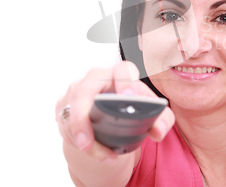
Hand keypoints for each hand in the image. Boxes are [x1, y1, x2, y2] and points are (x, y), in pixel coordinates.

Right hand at [56, 61, 175, 164]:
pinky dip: (79, 143)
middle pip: (83, 91)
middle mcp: (95, 79)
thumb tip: (158, 130)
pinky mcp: (63, 107)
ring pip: (72, 114)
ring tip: (105, 156)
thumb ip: (162, 119)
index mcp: (119, 75)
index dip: (125, 82)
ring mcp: (75, 92)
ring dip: (86, 140)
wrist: (108, 118)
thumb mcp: (149, 113)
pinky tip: (94, 151)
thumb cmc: (129, 108)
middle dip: (83, 119)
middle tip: (88, 143)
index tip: (128, 97)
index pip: (122, 70)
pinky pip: (65, 125)